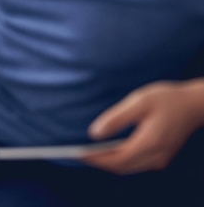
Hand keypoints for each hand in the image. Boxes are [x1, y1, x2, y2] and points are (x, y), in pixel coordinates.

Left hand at [83, 81, 203, 173]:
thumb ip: (116, 118)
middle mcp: (155, 157)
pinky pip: (136, 163)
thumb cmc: (167, 99)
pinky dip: (121, 159)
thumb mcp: (139, 101)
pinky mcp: (161, 156)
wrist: (193, 104)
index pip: (116, 160)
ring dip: (109, 162)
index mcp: (148, 144)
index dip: (95, 159)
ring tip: (90, 151)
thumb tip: (94, 133)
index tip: (76, 154)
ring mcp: (159, 159)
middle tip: (79, 153)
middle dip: (99, 162)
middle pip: (121, 167)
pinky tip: (110, 149)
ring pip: (129, 168)